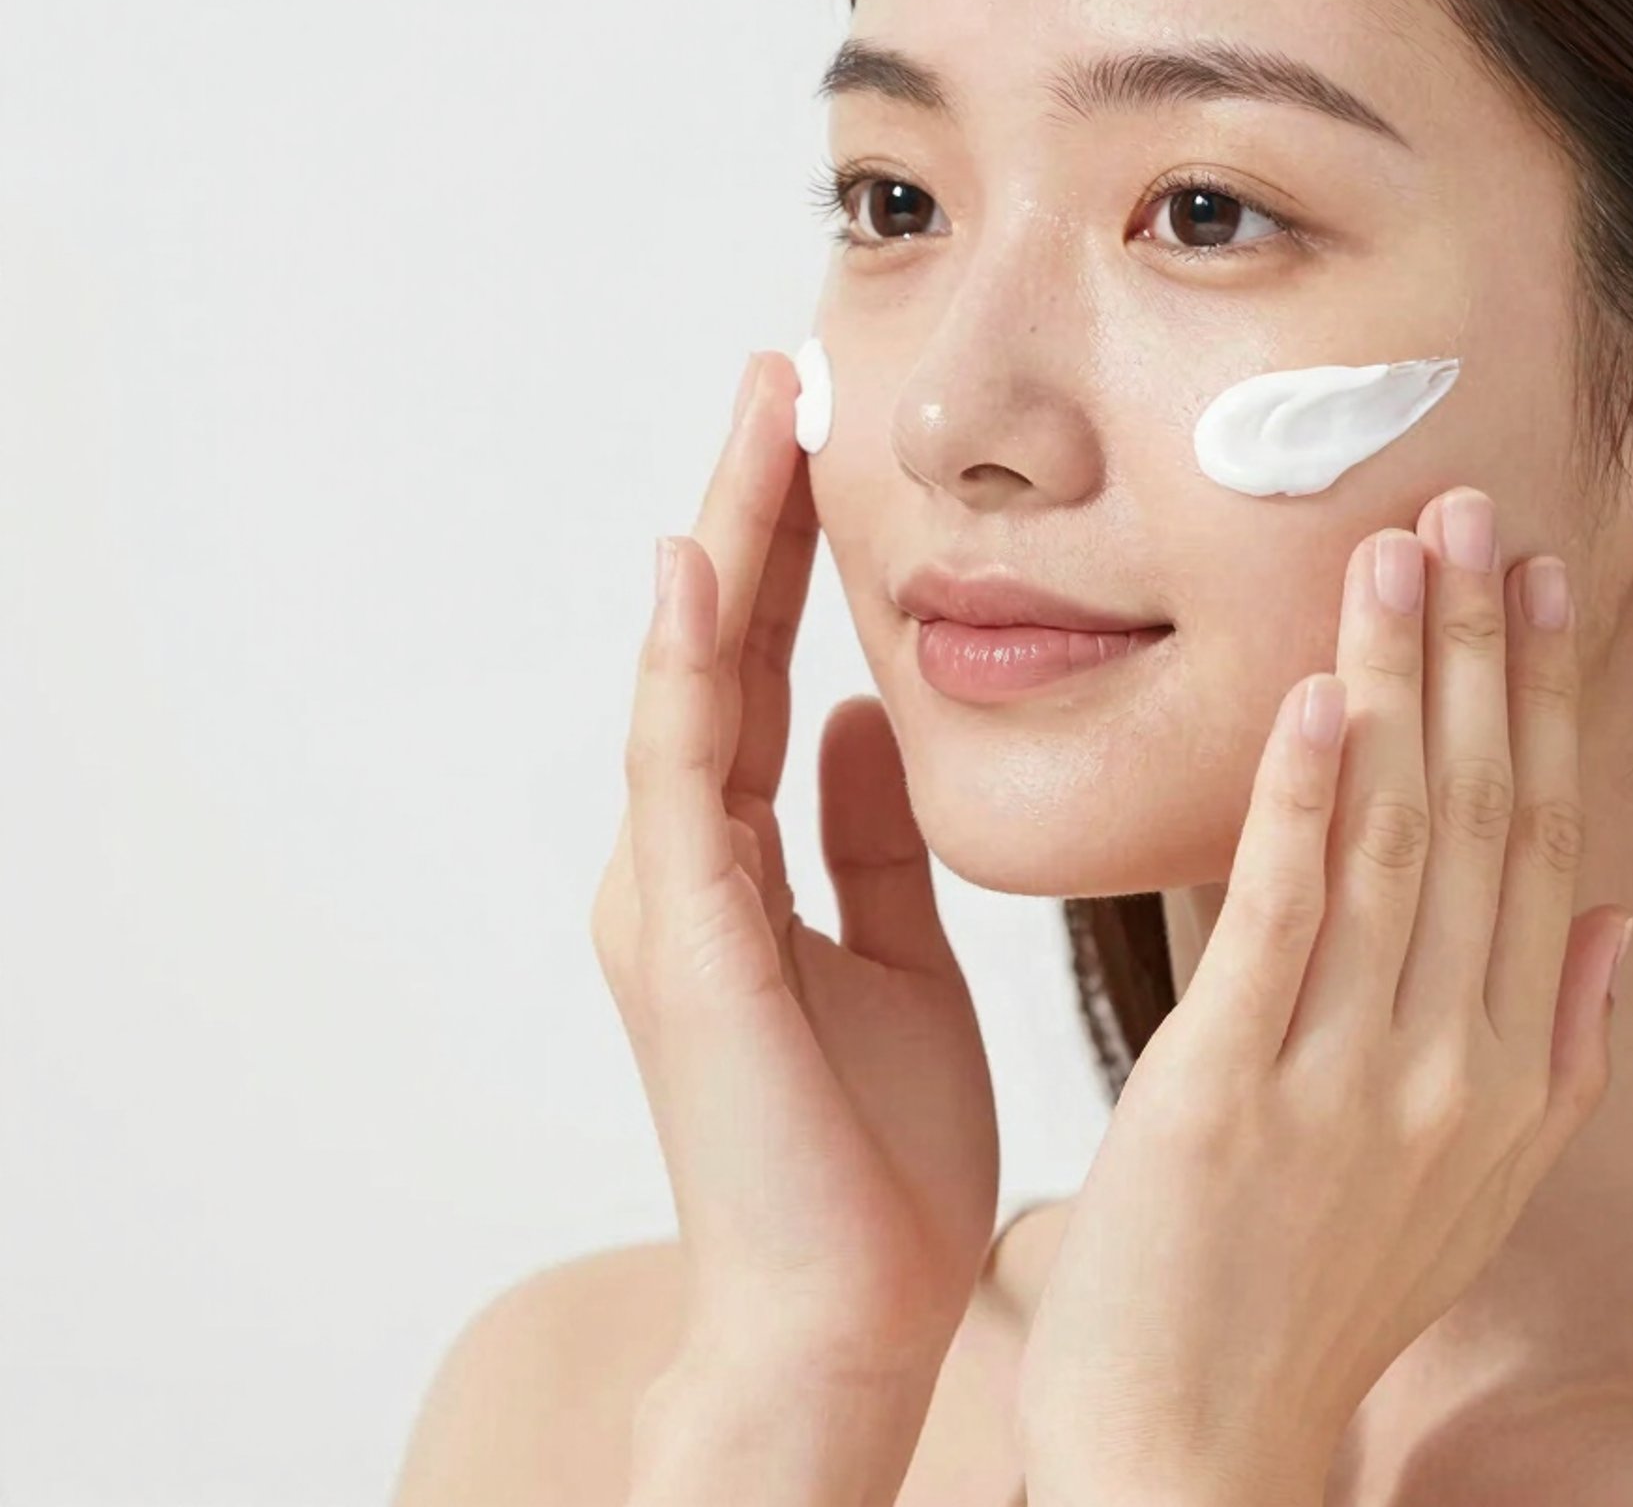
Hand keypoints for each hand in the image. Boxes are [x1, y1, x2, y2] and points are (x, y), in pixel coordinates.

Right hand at [591, 350, 998, 1390]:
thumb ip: (866, 838)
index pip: (760, 672)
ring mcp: (673, 897)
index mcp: (741, 867)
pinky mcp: (685, 941)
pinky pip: (681, 778)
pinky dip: (684, 669)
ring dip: (721, 548)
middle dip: (751, 512)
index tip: (822, 440)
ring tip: (755, 418)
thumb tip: (856, 716)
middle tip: (782, 378)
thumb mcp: (895, 956)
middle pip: (716, 650)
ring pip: (689, 684)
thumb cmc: (874, 1156)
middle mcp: (688, 863)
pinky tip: (700, 568)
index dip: (787, 555)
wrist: (847, 1318)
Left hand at [1014, 486, 1630, 1506]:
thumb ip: (1560, 1047)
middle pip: (1479, 817)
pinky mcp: (1223, 1092)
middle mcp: (1450, 1064)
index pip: (1543, 843)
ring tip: (1396, 559)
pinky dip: (1297, 807)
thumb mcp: (1477, 1184)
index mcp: (1510, 1072)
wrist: (1196, 1445)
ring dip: (1396, 689)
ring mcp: (1342, 1079)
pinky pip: (1277, 926)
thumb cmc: (1320, 1292)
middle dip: (1479, 653)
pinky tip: (1308, 704)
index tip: (1543, 581)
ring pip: (1392, 845)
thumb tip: (1614, 917)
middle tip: (1471, 511)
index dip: (1543, 701)